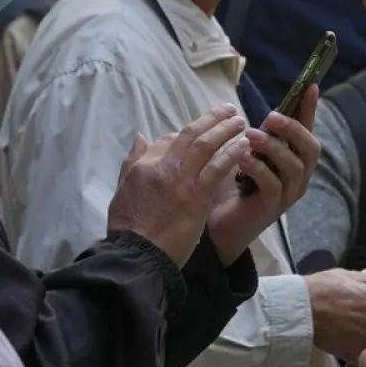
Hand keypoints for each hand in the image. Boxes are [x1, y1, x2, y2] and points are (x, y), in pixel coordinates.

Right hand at [106, 105, 249, 266]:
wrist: (137, 256)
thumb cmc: (128, 229)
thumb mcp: (121, 190)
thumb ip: (131, 161)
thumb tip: (139, 136)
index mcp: (143, 165)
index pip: (168, 140)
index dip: (188, 134)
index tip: (202, 134)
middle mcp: (162, 166)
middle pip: (190, 134)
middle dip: (212, 118)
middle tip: (229, 110)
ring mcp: (181, 180)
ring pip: (206, 145)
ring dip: (226, 130)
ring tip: (241, 122)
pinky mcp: (197, 196)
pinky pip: (218, 167)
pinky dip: (232, 153)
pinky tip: (244, 146)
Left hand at [207, 86, 321, 264]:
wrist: (218, 223)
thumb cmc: (233, 185)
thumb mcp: (247, 153)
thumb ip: (258, 136)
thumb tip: (259, 110)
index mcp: (294, 160)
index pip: (308, 130)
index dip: (310, 109)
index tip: (310, 86)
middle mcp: (298, 177)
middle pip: (311, 149)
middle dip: (294, 129)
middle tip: (271, 117)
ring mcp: (288, 194)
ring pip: (294, 167)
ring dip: (273, 147)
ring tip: (250, 135)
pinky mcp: (272, 208)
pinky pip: (273, 185)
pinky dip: (259, 169)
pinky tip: (242, 159)